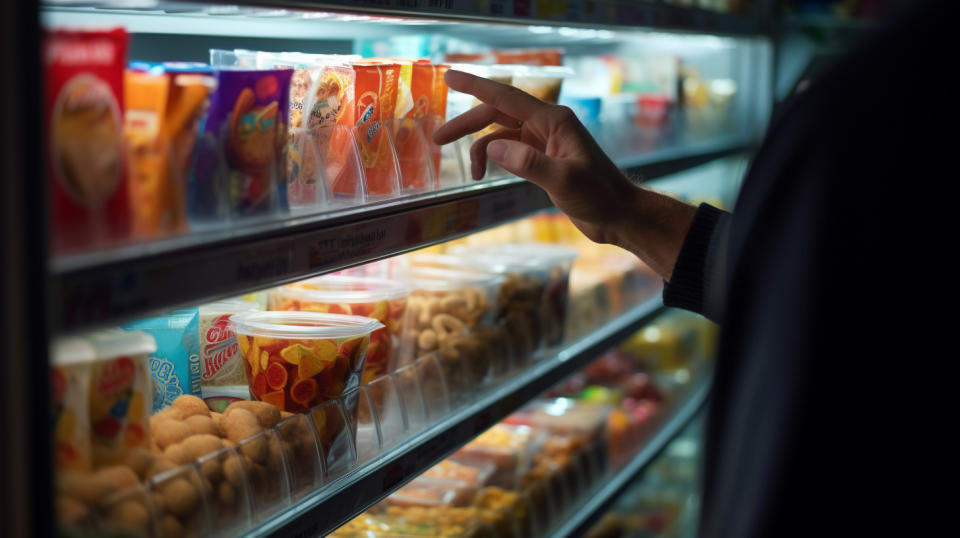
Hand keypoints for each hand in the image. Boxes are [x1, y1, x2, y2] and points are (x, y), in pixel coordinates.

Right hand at [433, 70, 696, 279]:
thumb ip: (528, 163)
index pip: (506, 98)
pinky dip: (493, 160)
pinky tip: (485, 175)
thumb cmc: (599, 195)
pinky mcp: (542, 159)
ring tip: (469, 174)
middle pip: (497, 115)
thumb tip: (492, 149)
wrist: (617, 214)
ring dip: (479, 149)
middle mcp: (546, 125)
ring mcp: (543, 142)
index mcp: (553, 120)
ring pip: (500, 135)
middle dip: (467, 125)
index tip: (450, 77)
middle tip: (437, 138)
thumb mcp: (564, 180)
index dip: (476, 87)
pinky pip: (509, 151)